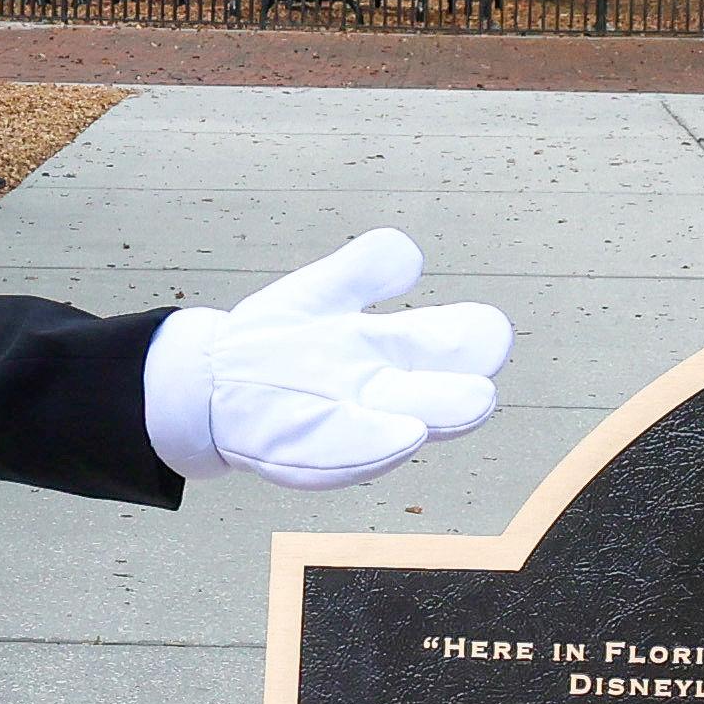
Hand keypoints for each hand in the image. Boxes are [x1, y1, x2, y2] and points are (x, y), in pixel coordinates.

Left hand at [144, 229, 511, 491]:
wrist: (212, 384)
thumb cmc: (278, 343)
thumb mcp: (322, 293)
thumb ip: (366, 268)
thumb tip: (409, 255)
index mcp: (393, 350)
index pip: (455, 346)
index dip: (477, 341)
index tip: (491, 333)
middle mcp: (382, 392)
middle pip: (440, 398)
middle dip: (462, 397)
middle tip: (481, 393)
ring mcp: (346, 420)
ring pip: (404, 425)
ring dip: (431, 419)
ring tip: (461, 411)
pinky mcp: (305, 445)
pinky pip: (349, 449)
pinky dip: (378, 444)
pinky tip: (406, 435)